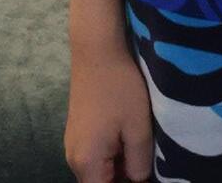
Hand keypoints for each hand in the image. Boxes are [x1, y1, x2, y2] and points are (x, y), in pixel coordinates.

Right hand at [65, 49, 152, 182]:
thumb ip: (139, 163)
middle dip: (124, 178)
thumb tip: (139, 181)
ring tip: (141, 152)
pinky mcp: (79, 132)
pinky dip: (113, 154)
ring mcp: (74, 145)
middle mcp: (74, 160)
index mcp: (87, 164)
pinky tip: (130, 138)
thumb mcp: (138, 128)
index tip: (145, 175)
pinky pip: (96, 156)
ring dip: (120, 167)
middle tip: (146, 162)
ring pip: (99, 171)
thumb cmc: (120, 89)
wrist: (97, 52)